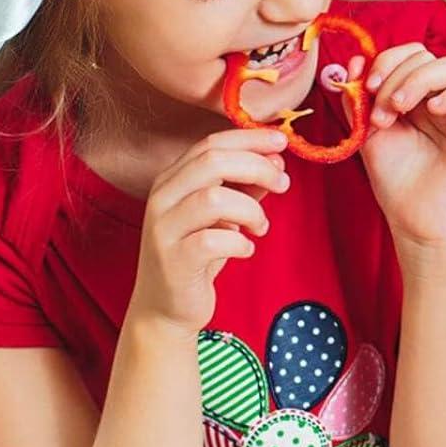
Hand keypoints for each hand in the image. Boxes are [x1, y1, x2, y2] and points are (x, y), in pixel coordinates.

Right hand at [131, 128, 289, 331]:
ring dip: (251, 210)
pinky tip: (246, 249)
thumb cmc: (198, 255)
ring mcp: (164, 229)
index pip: (210, 143)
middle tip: (283, 184)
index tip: (281, 141)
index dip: (249, 138)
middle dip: (257, 167)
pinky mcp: (173, 260)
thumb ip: (245, 186)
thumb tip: (275, 161)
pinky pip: (214, 240)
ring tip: (261, 227)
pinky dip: (240, 242)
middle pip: (212, 162)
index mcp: (172, 180)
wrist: (166, 308)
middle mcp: (162, 198)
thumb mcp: (224, 215)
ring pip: (213, 199)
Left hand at [342, 45, 445, 246]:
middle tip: (381, 110)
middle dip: (397, 75)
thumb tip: (354, 61)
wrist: (416, 221)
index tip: (366, 86)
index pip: (411, 54)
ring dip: (420, 79)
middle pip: (430, 55)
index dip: (387, 60)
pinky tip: (432, 111)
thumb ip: (360, 98)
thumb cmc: (398, 182)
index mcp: (421, 97)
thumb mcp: (368, 132)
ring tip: (399, 109)